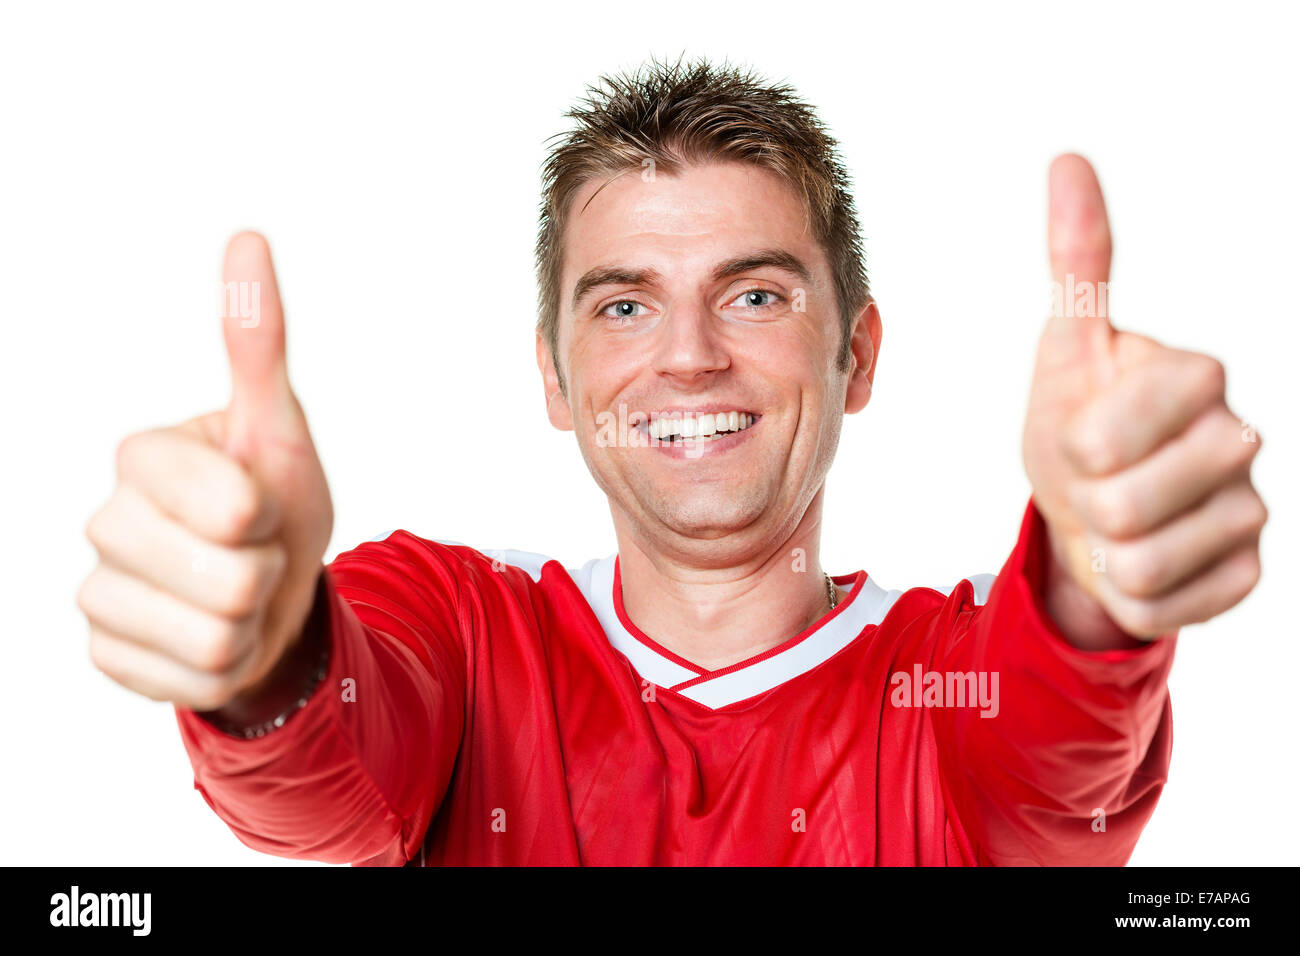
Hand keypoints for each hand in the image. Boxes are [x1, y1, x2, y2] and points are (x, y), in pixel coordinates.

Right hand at [77, 233, 333, 709]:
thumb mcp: (279, 426)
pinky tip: (213, 635)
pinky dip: (226, 666)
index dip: (269, 515)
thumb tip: (248, 237)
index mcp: (142, 456)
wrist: (270, 589)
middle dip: (265, 572)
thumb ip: (258, 345)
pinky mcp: (106, 653)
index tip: (259, 501)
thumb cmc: (275, 501)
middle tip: (253, 553)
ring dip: (249, 622)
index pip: (234, 508)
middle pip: (227, 580)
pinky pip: (191, 680)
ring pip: (212, 637)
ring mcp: (98, 591)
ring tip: (237, 594)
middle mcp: (104, 520)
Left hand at [1022, 155, 1265, 641]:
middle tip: (1097, 481)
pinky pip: (1161, 605)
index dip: (1072, 447)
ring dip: (1104, 550)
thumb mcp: (1066, 348)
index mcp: (1196, 375)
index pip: (1101, 437)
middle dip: (1085, 501)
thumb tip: (1067, 159)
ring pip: (1139, 561)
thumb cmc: (1077, 426)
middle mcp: (1240, 438)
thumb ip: (1077, 260)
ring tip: (1116, 521)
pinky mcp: (1246, 574)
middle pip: (1120, 504)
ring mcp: (1250, 510)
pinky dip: (1129, 594)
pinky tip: (1142, 562)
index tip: (1082, 433)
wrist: (1091, 514)